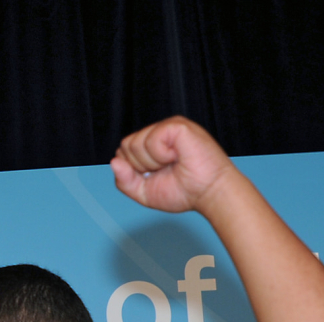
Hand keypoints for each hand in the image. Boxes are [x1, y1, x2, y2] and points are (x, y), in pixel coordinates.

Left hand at [110, 117, 236, 214]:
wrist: (210, 193)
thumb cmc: (185, 192)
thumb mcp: (144, 192)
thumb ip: (124, 181)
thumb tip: (113, 162)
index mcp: (152, 146)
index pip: (123, 151)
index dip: (133, 169)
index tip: (155, 176)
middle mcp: (159, 134)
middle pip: (126, 146)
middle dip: (140, 166)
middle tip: (165, 170)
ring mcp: (168, 127)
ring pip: (135, 144)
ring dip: (152, 162)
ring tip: (173, 163)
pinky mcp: (177, 125)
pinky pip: (151, 140)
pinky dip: (161, 155)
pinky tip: (177, 156)